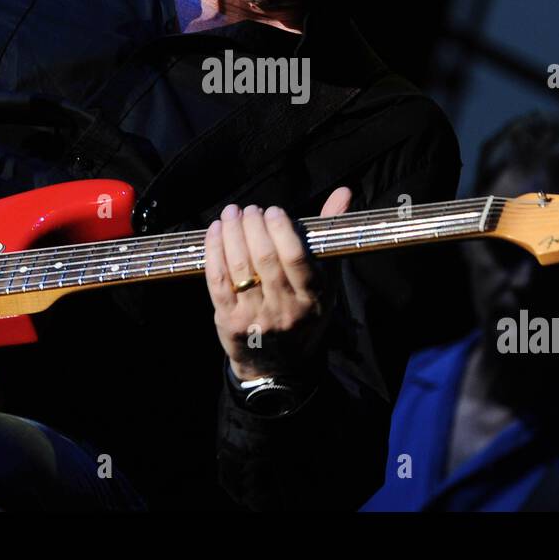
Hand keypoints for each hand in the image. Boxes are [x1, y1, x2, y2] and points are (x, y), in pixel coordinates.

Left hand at [204, 186, 352, 380]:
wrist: (281, 366)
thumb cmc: (305, 312)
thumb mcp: (326, 279)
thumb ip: (329, 235)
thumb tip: (344, 193)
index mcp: (312, 298)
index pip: (296, 258)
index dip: (281, 230)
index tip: (273, 211)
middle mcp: (285, 309)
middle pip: (265, 259)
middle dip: (253, 226)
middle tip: (250, 209)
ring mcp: (255, 317)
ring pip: (239, 267)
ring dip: (231, 234)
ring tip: (232, 213)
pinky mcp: (230, 320)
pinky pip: (217, 281)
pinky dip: (213, 252)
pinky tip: (215, 232)